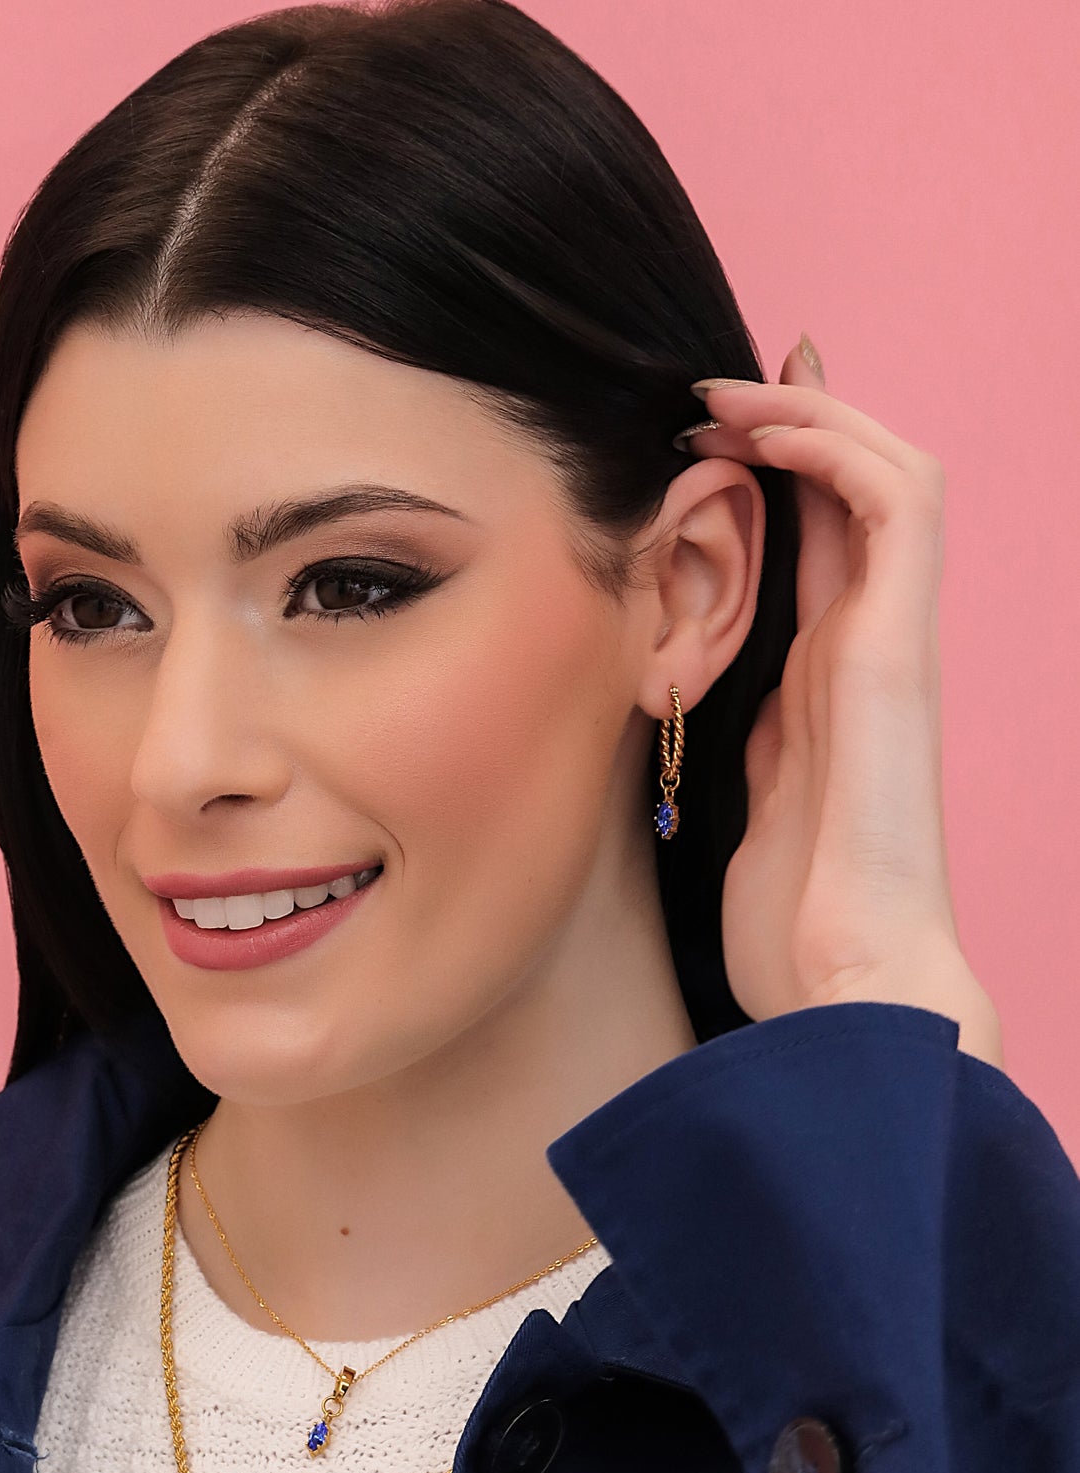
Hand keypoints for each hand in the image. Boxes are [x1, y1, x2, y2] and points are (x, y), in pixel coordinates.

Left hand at [687, 339, 1002, 1066]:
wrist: (846, 979)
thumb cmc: (792, 923)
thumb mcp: (733, 805)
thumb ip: (727, 737)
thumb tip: (679, 690)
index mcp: (826, 686)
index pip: (818, 547)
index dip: (777, 474)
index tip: (710, 426)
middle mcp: (868, 651)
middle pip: (855, 496)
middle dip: (796, 422)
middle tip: (715, 386)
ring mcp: (893, 643)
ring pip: (889, 475)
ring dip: (813, 417)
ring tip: (730, 392)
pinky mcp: (898, 645)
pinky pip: (896, 504)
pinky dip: (838, 448)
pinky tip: (768, 430)